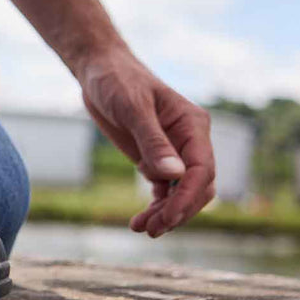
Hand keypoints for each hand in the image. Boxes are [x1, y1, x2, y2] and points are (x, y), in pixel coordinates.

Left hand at [77, 46, 216, 237]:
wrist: (98, 70)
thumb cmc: (117, 80)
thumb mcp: (131, 107)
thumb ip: (152, 141)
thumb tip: (174, 176)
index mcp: (193, 125)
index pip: (202, 169)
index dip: (188, 196)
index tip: (170, 217)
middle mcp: (189, 140)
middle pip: (197, 187)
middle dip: (178, 210)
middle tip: (152, 229)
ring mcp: (173, 151)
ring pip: (181, 192)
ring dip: (166, 213)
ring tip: (142, 228)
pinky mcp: (154, 158)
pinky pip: (164, 189)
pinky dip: (157, 206)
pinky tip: (141, 220)